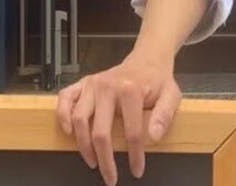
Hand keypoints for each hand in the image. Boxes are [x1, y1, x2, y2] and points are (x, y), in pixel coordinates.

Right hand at [55, 56, 181, 185]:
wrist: (146, 60)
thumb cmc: (158, 81)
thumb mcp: (172, 95)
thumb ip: (165, 115)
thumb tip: (154, 136)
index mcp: (130, 90)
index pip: (131, 131)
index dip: (134, 155)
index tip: (136, 171)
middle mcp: (107, 86)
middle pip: (100, 131)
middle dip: (104, 159)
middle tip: (110, 178)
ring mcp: (92, 84)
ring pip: (79, 120)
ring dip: (84, 146)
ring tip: (93, 162)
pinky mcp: (83, 83)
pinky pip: (65, 98)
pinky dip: (62, 115)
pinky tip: (68, 132)